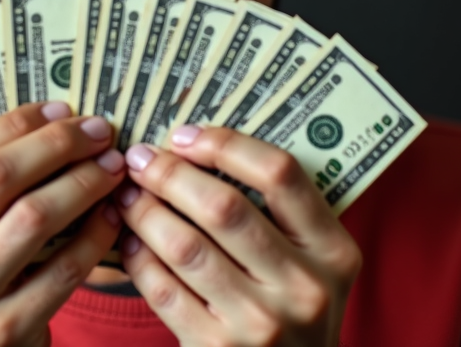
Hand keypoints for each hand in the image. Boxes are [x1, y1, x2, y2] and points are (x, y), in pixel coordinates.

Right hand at [0, 102, 126, 346]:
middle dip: (56, 144)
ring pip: (34, 216)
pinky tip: (111, 216)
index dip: (16, 123)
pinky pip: (63, 268)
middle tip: (97, 131)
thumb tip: (42, 126)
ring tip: (111, 167)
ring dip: (83, 182)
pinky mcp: (4, 331)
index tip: (59, 109)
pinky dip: (95, 235)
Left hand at [116, 125, 360, 346]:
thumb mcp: (313, 264)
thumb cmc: (293, 311)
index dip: (225, 144)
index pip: (280, 173)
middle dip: (170, 173)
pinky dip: (138, 257)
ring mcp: (261, 323)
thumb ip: (278, 215)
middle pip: (223, 206)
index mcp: (334, 251)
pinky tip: (128, 240)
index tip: (185, 135)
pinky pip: (164, 290)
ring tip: (126, 193)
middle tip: (139, 158)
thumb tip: (196, 147)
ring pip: (185, 245)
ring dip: (144, 211)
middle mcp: (304, 287)